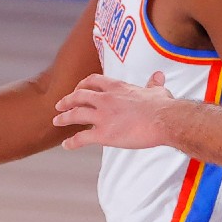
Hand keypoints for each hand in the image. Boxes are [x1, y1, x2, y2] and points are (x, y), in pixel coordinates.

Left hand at [52, 71, 173, 149]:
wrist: (165, 120)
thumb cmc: (163, 106)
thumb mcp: (156, 90)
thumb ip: (153, 84)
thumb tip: (158, 76)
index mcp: (117, 87)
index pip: (93, 81)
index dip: (83, 84)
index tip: (78, 88)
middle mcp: (105, 99)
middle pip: (79, 96)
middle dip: (67, 100)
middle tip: (60, 105)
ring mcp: (103, 116)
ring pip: (75, 115)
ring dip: (64, 118)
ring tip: (56, 121)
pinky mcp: (104, 134)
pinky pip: (82, 138)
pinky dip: (72, 142)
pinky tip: (66, 145)